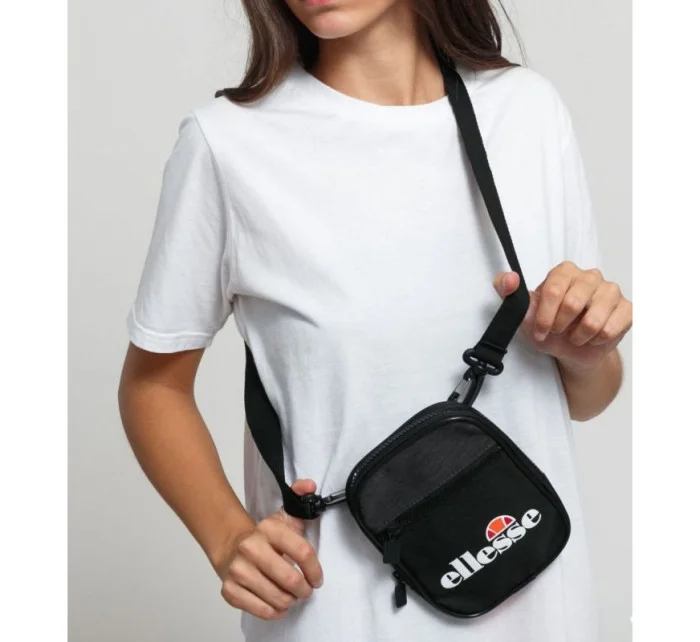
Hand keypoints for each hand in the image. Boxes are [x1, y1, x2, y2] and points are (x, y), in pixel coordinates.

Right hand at [219, 479, 323, 619]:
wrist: (230, 547)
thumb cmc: (265, 538)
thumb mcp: (284, 516)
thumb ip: (300, 498)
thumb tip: (310, 486)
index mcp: (268, 528)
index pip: (302, 551)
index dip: (315, 569)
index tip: (317, 578)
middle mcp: (251, 548)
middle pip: (290, 579)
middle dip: (304, 590)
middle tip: (305, 590)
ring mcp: (238, 570)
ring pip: (278, 598)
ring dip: (290, 601)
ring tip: (291, 595)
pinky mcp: (230, 590)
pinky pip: (262, 611)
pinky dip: (275, 611)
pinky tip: (277, 604)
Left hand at [493, 261, 631, 371]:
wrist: (571, 350)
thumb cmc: (548, 326)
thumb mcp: (523, 313)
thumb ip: (508, 292)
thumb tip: (509, 279)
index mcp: (564, 272)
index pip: (554, 290)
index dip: (544, 316)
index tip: (540, 330)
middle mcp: (590, 276)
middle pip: (573, 303)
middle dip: (560, 326)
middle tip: (558, 332)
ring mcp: (611, 291)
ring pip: (594, 320)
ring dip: (579, 336)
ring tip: (575, 336)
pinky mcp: (627, 309)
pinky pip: (612, 328)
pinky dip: (597, 340)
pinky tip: (593, 337)